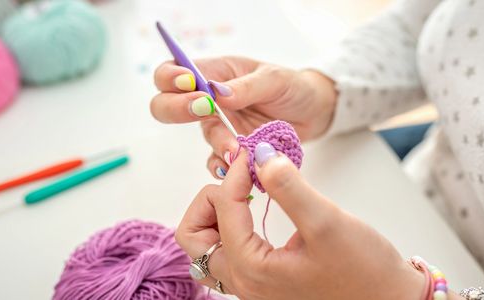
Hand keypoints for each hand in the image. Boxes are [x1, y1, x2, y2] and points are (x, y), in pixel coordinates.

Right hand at [150, 56, 336, 178]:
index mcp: (216, 73)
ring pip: (202, 135)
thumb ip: (247, 86)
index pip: (174, 71)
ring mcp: (222, 125)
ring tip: (237, 148)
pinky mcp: (234, 148)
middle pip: (167, 105)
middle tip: (204, 110)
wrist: (316, 112)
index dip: (170, 77)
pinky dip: (224, 166)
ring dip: (217, 141)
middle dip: (176, 109)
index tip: (189, 85)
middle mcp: (211, 99)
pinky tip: (236, 168)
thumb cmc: (294, 86)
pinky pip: (218, 161)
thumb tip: (218, 94)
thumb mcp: (275, 79)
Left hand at [175, 145, 425, 299]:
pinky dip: (231, 226)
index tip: (256, 154)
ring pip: (205, 246)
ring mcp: (251, 285)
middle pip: (194, 235)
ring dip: (216, 215)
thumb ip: (289, 186)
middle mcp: (244, 283)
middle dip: (210, 200)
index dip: (237, 174)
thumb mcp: (326, 222)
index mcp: (252, 270)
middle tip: (240, 182)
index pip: (223, 209)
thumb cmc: (364, 270)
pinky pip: (227, 251)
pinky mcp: (263, 280)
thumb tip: (261, 155)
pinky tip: (256, 211)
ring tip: (245, 195)